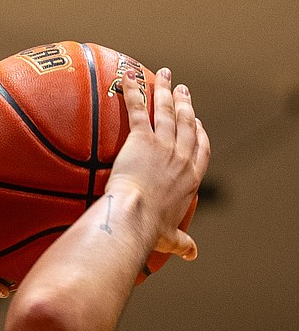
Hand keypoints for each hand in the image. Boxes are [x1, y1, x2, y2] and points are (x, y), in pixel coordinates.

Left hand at [108, 65, 209, 261]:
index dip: (200, 134)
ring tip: (165, 76)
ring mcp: (163, 146)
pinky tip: (130, 77)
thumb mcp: (171, 238)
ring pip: (167, 112)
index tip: (199, 123)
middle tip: (183, 90)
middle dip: (186, 104)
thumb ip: (182, 242)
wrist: (134, 219)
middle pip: (187, 124)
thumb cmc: (149, 231)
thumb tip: (192, 254)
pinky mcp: (141, 139)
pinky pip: (138, 110)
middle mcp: (181, 158)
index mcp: (190, 179)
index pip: (201, 150)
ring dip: (166, 91)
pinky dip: (134, 91)